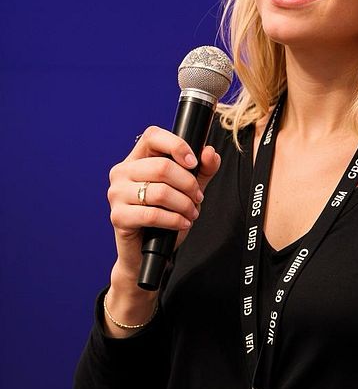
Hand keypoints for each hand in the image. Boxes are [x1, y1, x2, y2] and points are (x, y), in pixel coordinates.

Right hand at [106, 125, 220, 297]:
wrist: (146, 253)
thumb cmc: (164, 217)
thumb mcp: (188, 189)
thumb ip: (203, 169)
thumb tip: (209, 152)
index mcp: (136, 159)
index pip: (153, 136)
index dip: (177, 145)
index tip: (193, 163)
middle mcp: (122, 172)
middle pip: (162, 167)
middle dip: (188, 184)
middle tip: (198, 197)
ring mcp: (116, 194)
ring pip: (160, 192)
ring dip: (184, 204)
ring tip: (191, 212)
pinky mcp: (118, 216)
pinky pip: (152, 214)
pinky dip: (174, 219)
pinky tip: (182, 223)